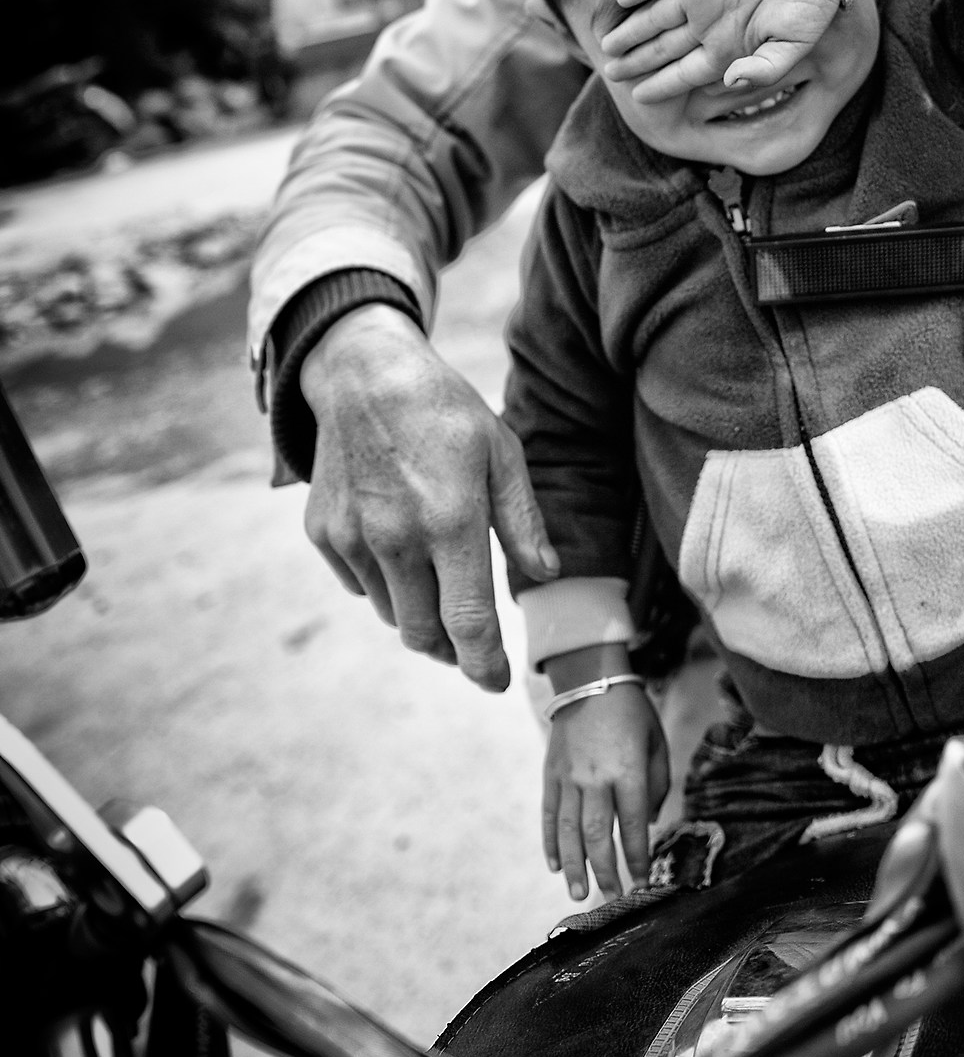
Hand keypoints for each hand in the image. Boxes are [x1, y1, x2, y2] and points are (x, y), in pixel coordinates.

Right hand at [301, 305, 559, 692]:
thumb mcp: (501, 452)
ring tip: (438, 574)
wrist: (363, 375)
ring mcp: (353, 538)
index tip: (497, 682)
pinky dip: (385, 583)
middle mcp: (396, 537)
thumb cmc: (444, 411)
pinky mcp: (324, 534)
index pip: (468, 621)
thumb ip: (522, 520)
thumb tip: (547, 573)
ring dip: (419, 612)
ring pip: (392, 613)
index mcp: (450, 520)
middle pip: (424, 635)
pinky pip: (360, 585)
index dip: (484, 664)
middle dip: (452, 650)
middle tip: (472, 641)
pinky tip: (400, 544)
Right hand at [543, 683, 669, 900]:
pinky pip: (550, 814)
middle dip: (606, 871)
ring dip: (573, 866)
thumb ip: (655, 785)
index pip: (632, 825)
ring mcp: (569, 776)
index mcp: (627, 770)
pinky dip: (550, 842)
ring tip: (577, 893)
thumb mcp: (656, 743)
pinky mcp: (551, 773)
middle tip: (611, 898)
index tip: (642, 882)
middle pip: (598, 835)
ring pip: (569, 830)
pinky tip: (553, 865)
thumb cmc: (632, 713)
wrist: (590, 678)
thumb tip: (645, 823)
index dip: (637, 857)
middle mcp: (596, 777)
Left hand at [599, 0, 848, 104]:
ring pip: (656, 15)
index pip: (685, 72)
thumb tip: (729, 83)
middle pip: (663, 46)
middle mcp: (709, 21)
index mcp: (729, 46)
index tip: (637, 98)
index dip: (662, 85)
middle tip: (608, 74)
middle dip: (636, 61)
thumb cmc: (810, 3)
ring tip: (606, 45)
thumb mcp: (792, 46)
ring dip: (631, 29)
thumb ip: (763, 69)